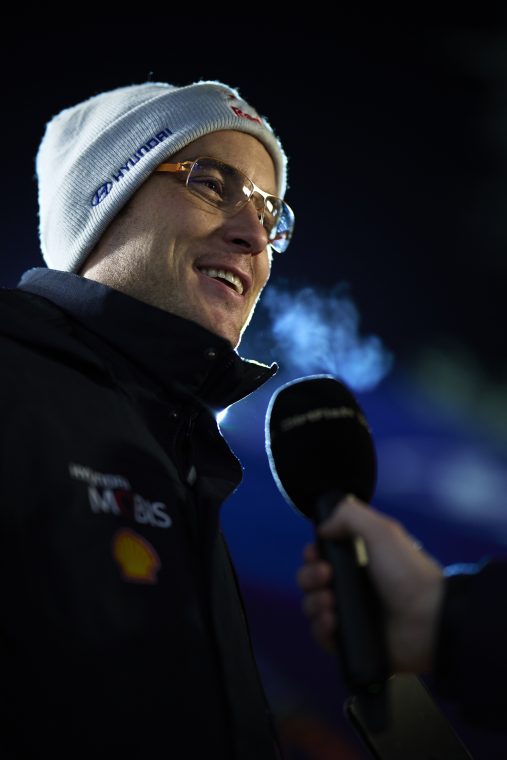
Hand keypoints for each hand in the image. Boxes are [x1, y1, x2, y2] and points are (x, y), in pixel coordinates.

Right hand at [296, 495, 444, 673]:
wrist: (429, 619)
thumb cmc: (407, 572)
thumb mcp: (381, 530)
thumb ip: (349, 515)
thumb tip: (323, 527)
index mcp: (357, 561)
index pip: (319, 557)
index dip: (312, 555)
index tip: (317, 554)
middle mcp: (350, 587)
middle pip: (309, 581)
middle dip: (309, 577)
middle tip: (326, 576)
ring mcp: (349, 615)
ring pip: (311, 608)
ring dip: (314, 603)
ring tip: (331, 603)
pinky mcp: (350, 641)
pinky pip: (321, 636)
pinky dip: (321, 628)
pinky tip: (333, 622)